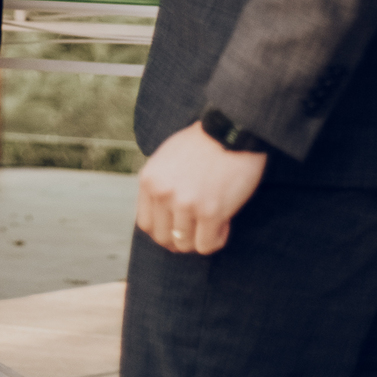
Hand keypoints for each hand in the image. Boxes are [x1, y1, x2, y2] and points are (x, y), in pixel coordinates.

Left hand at [135, 121, 266, 254]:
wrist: (231, 131)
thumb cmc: (202, 142)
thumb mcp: (167, 158)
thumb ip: (159, 184)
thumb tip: (160, 215)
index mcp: (149, 180)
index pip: (146, 224)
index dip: (162, 232)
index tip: (176, 231)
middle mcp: (163, 194)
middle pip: (164, 238)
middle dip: (181, 240)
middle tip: (197, 231)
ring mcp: (186, 204)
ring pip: (186, 244)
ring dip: (201, 237)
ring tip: (214, 221)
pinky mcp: (210, 212)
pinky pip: (207, 245)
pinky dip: (216, 239)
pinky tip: (224, 223)